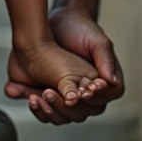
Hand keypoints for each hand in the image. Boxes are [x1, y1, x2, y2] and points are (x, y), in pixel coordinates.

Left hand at [4, 8, 123, 124]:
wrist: (56, 23)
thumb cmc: (81, 30)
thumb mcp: (97, 42)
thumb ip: (106, 60)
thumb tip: (112, 82)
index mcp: (106, 86)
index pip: (101, 102)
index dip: (90, 100)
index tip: (78, 93)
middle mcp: (88, 97)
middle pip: (80, 114)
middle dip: (64, 107)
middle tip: (49, 92)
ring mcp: (69, 99)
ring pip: (62, 117)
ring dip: (49, 110)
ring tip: (36, 95)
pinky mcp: (51, 97)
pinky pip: (46, 112)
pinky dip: (37, 108)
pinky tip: (29, 96)